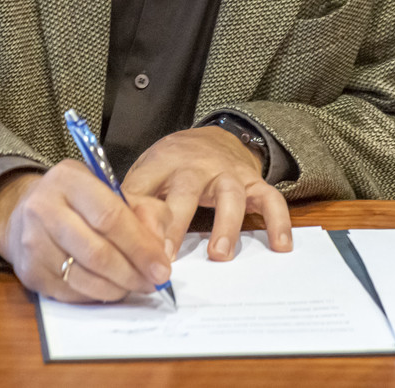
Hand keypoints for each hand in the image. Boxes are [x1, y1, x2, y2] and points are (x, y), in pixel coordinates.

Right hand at [0, 160, 172, 303]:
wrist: (25, 212)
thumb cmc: (78, 202)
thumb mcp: (111, 190)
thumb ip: (144, 211)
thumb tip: (161, 250)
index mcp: (69, 179)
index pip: (110, 216)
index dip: (140, 246)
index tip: (162, 267)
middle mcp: (43, 208)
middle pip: (97, 252)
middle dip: (132, 273)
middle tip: (153, 283)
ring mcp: (31, 242)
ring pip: (84, 277)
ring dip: (117, 288)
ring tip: (134, 285)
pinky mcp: (28, 271)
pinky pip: (70, 293)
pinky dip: (96, 295)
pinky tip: (109, 287)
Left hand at [123, 125, 292, 260]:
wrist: (215, 137)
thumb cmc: (175, 163)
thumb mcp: (148, 170)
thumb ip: (135, 199)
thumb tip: (114, 235)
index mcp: (165, 162)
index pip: (148, 186)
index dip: (140, 215)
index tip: (135, 244)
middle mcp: (198, 166)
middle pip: (187, 190)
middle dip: (177, 223)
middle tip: (168, 256)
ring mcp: (229, 174)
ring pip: (230, 195)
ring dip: (226, 225)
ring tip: (219, 255)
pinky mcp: (254, 183)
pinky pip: (271, 200)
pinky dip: (278, 221)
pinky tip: (280, 246)